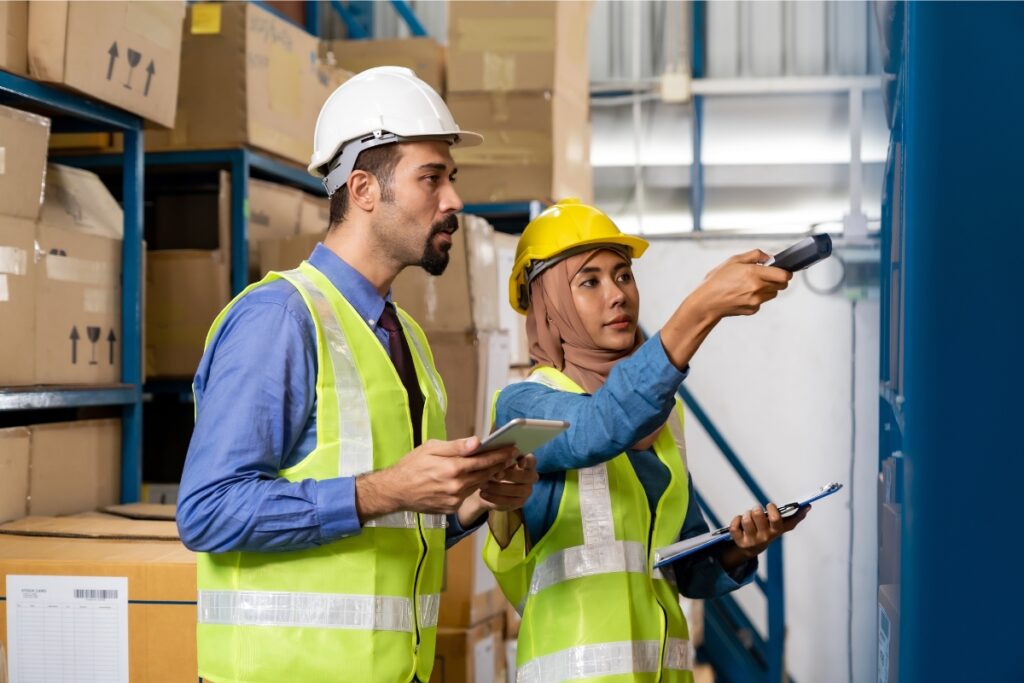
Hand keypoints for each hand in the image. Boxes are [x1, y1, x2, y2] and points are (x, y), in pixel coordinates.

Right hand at [355, 437, 518, 521]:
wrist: (395, 492)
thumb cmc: (411, 465)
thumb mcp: (431, 448)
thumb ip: (456, 446)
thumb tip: (477, 442)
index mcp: (452, 469)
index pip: (484, 460)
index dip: (500, 454)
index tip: (512, 448)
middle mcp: (456, 486)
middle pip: (485, 474)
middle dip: (499, 464)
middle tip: (511, 456)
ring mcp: (454, 500)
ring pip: (478, 485)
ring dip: (488, 476)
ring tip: (497, 465)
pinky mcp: (451, 509)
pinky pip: (467, 495)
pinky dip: (473, 486)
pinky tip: (475, 478)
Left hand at [457, 454, 538, 526]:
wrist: (487, 486)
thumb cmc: (493, 467)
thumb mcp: (494, 460)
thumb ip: (497, 456)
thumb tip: (491, 452)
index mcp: (527, 462)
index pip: (531, 461)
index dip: (526, 461)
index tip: (518, 463)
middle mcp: (531, 476)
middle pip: (525, 476)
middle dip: (510, 475)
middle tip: (496, 474)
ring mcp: (527, 491)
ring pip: (516, 490)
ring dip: (499, 487)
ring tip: (483, 484)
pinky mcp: (519, 502)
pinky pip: (509, 501)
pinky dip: (495, 497)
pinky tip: (483, 494)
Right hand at [691, 249, 792, 319]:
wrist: (707, 302)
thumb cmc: (717, 280)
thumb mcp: (733, 260)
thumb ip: (755, 255)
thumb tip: (769, 257)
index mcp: (753, 273)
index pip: (783, 275)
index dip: (786, 272)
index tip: (783, 270)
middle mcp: (757, 288)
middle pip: (782, 285)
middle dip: (778, 279)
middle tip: (767, 276)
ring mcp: (756, 301)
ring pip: (773, 293)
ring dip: (768, 288)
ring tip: (751, 284)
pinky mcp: (753, 309)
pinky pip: (762, 301)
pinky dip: (758, 297)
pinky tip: (744, 294)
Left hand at [720, 503, 809, 569]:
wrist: (752, 549)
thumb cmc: (768, 531)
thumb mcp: (781, 526)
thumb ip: (795, 517)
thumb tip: (808, 506)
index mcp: (776, 531)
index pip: (776, 519)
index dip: (772, 509)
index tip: (770, 506)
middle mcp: (764, 537)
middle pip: (758, 514)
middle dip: (756, 508)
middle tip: (757, 510)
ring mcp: (751, 540)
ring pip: (746, 518)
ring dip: (746, 514)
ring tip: (748, 516)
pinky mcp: (739, 541)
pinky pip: (734, 525)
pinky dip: (736, 520)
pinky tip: (740, 522)